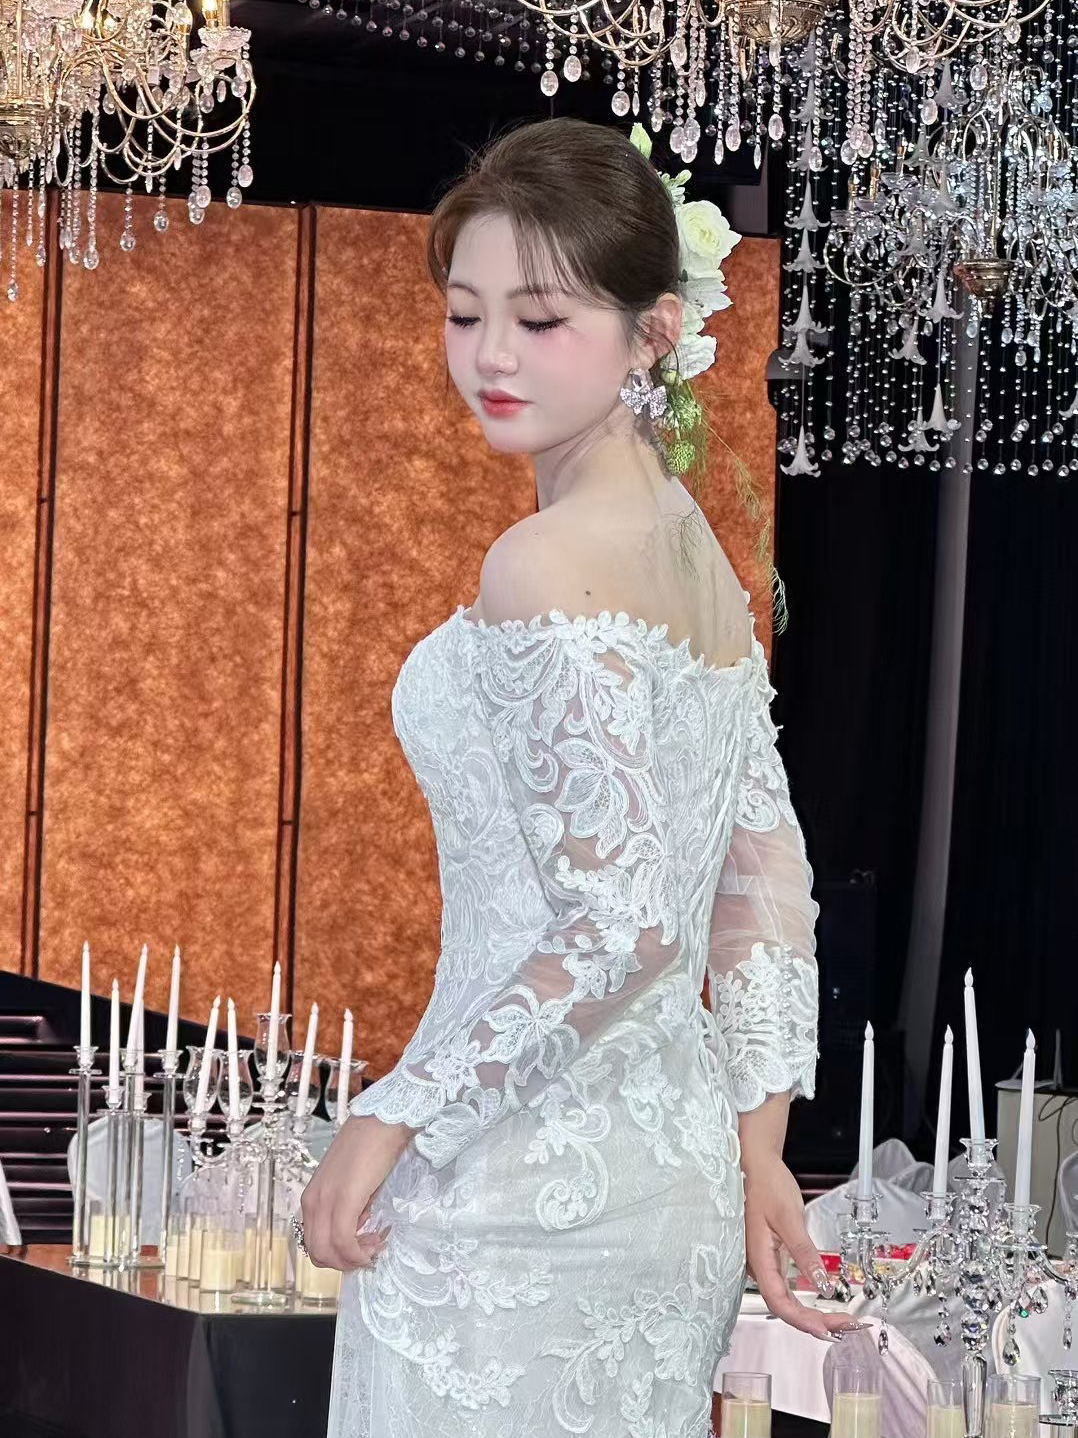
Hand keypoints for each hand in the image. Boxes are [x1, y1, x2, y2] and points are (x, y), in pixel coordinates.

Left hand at [300, 1115, 414, 1271]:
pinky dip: (357, 1253)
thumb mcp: (353, 1186)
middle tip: (369, 1250)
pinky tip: (373, 1244)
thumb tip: (356, 1233)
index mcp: (312, 1198)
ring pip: (326, 1252)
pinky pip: (343, 1241)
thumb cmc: (371, 1148)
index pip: (314, 1244)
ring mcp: (325, 1201)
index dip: (339, 1255)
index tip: (362, 1247)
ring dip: (351, 1259)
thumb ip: (349, 1211)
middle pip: (317, 1254)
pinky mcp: (343, 1200)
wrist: (382, 1122)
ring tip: (373, 1245)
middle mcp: (312, 1202)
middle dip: (344, 1262)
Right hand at [743, 1151, 867, 1341]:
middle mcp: (758, 1266)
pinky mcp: (772, 1257)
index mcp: (758, 1258)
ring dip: (813, 1314)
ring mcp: (764, 1263)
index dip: (804, 1321)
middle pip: (785, 1307)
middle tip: (847, 1325)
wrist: (755, 1164)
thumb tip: (822, 1285)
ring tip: (840, 1320)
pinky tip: (821, 1304)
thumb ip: (804, 1252)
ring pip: (787, 1300)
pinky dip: (807, 1300)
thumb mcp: (788, 1217)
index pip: (780, 1303)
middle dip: (816, 1322)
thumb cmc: (765, 1185)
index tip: (830, 1329)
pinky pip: (787, 1288)